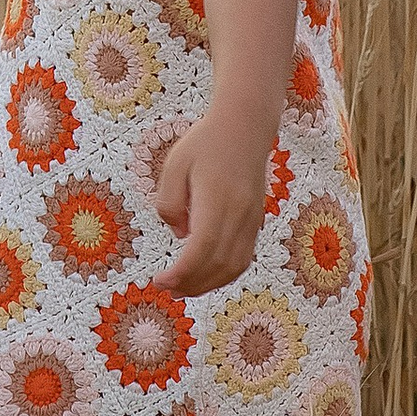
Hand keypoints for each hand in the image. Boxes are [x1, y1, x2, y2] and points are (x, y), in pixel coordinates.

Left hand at [153, 116, 268, 297]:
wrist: (245, 127)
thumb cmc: (204, 143)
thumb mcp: (174, 165)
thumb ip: (170, 202)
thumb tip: (181, 234)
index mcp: (217, 199)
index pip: (202, 248)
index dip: (182, 272)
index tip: (160, 280)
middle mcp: (240, 213)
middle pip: (219, 264)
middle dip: (192, 284)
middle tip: (166, 288)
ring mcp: (252, 219)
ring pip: (235, 266)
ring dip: (209, 284)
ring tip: (183, 288)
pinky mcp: (256, 221)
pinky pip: (244, 257)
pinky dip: (225, 274)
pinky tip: (206, 276)